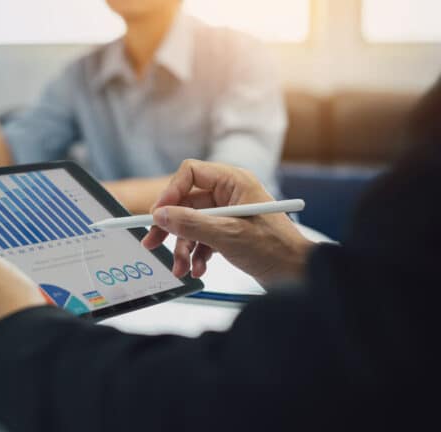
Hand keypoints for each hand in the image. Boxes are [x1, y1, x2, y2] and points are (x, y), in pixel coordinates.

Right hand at [142, 160, 314, 286]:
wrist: (298, 275)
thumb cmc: (275, 249)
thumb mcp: (227, 235)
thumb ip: (190, 224)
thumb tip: (160, 216)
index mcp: (233, 182)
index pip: (190, 173)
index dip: (171, 192)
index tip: (157, 214)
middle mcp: (229, 194)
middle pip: (185, 203)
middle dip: (170, 227)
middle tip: (152, 243)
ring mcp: (227, 214)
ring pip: (191, 224)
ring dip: (182, 247)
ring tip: (181, 268)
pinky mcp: (228, 233)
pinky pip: (201, 238)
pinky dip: (196, 254)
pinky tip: (198, 269)